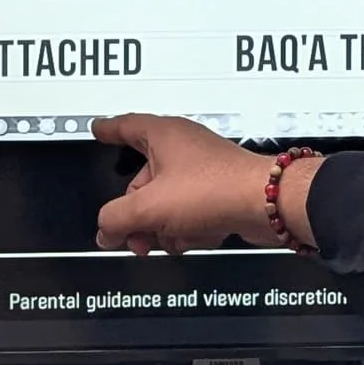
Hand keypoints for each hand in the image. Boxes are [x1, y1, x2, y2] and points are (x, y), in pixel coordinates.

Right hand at [92, 114, 294, 254]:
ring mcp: (202, 169)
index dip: (108, 129)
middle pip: (142, 180)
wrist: (265, 204)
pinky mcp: (218, 191)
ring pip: (166, 202)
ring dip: (164, 227)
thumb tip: (105, 229)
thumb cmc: (215, 188)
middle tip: (133, 235)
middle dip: (136, 213)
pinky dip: (188, 229)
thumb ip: (116, 218)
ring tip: (172, 238)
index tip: (98, 129)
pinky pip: (189, 213)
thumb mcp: (149, 207)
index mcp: (163, 135)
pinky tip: (196, 236)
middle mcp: (183, 147)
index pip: (125, 126)